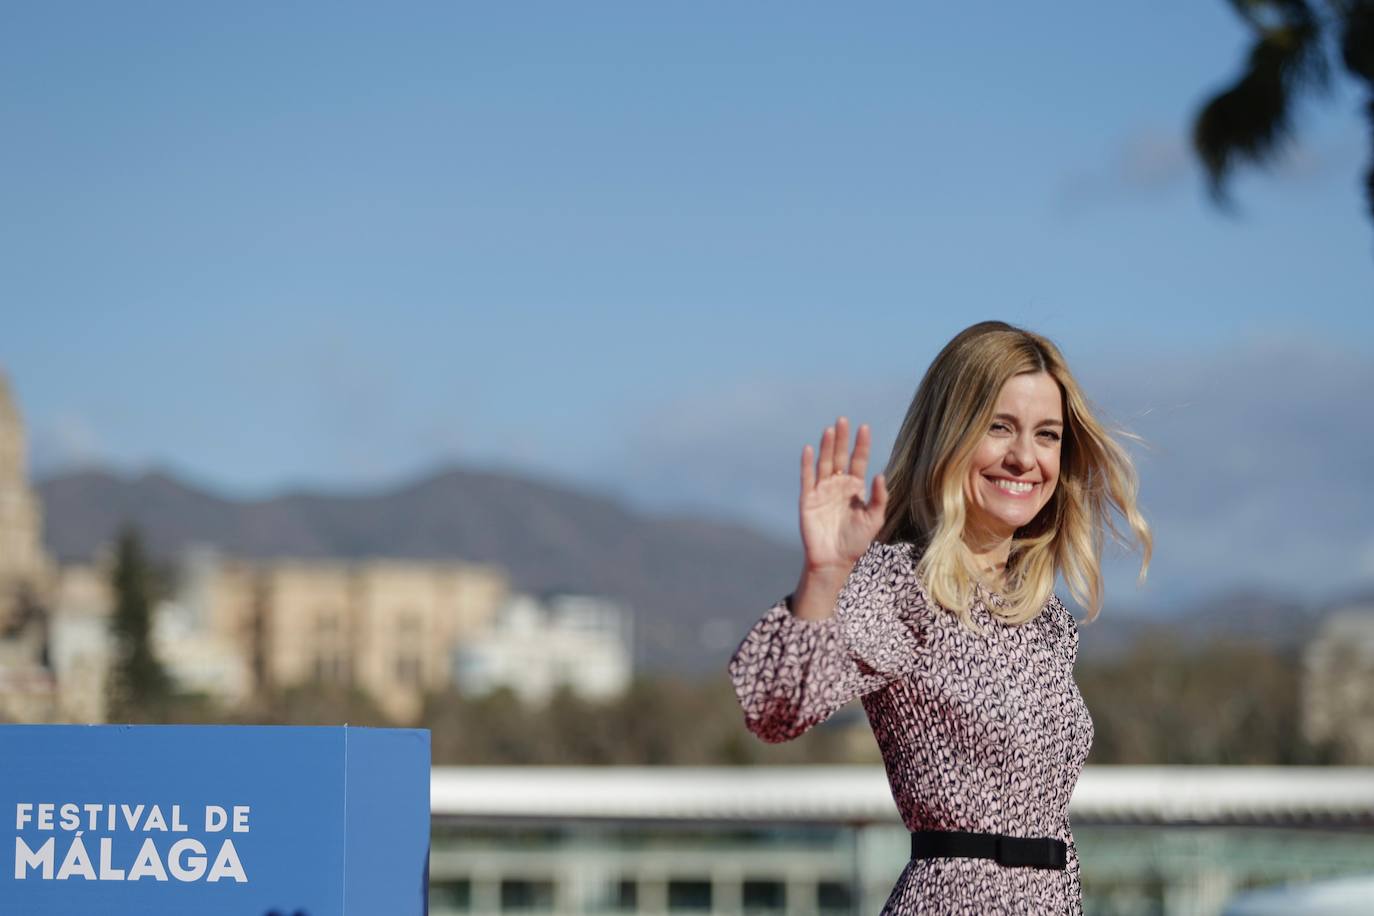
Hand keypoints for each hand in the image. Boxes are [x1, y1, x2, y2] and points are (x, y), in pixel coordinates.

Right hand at [799, 416, 887, 577]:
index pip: (858, 461)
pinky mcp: (808, 499)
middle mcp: (838, 485)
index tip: (864, 428)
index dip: (861, 445)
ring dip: (826, 447)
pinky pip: (807, 478)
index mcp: (855, 488)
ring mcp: (822, 490)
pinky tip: (810, 449)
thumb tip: (880, 474)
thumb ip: (878, 497)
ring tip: (830, 430)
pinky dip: (808, 463)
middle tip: (843, 420)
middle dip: (842, 439)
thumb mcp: (874, 519)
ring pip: (824, 463)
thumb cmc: (856, 541)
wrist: (834, 559)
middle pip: (839, 456)